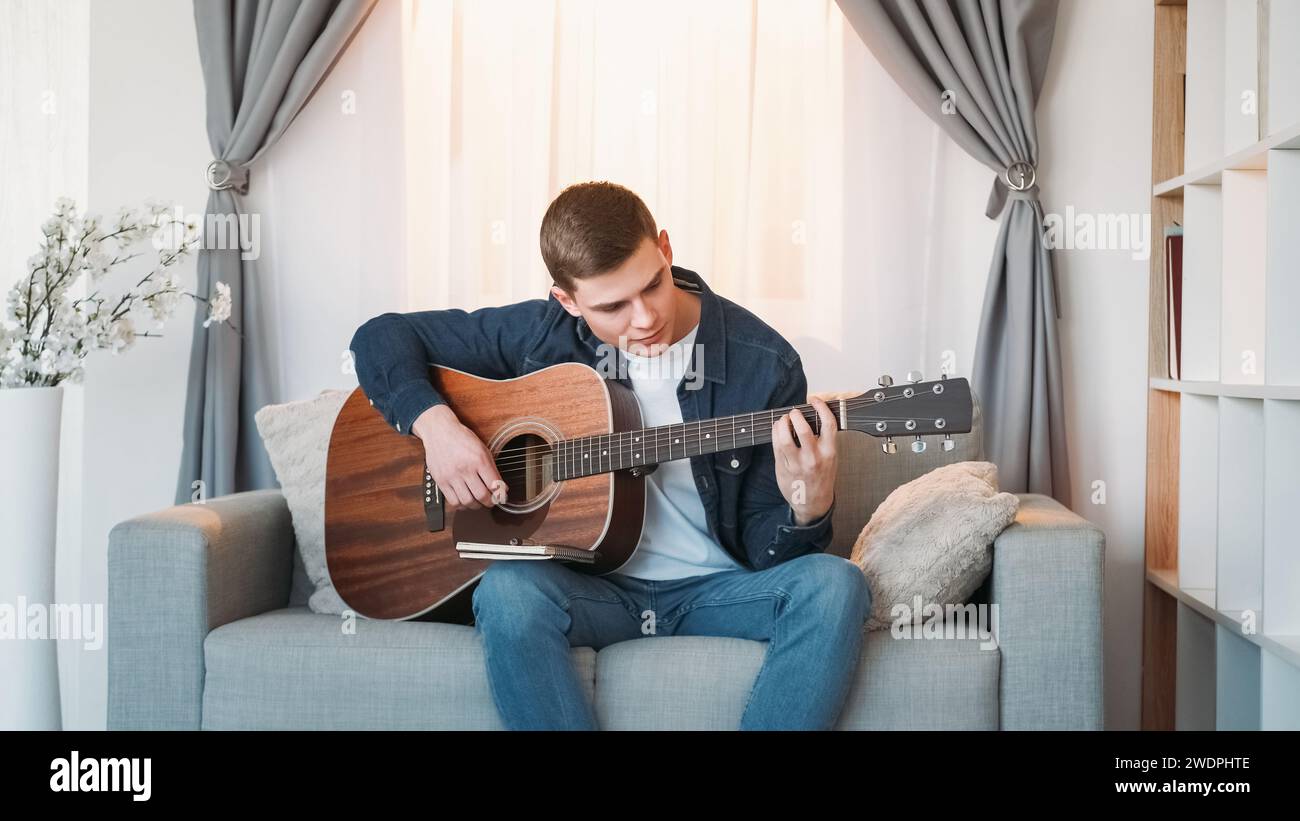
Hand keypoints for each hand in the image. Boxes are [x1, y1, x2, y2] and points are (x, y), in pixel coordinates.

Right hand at [411, 404, 507, 510]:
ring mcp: (452, 476)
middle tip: (491, 501)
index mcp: (479, 459)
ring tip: (478, 502)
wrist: (440, 432)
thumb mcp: (482, 449)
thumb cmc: (462, 439)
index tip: (501, 496)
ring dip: (476, 505)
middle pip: (481, 496)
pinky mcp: (441, 481)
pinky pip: (453, 501)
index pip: (494, 484)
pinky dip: (461, 505)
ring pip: (467, 501)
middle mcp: (465, 468)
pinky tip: (465, 500)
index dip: (500, 494)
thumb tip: (502, 487)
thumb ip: (492, 468)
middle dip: (490, 502)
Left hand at [770, 397, 836, 525]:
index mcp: (829, 452)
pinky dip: (775, 433)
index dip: (821, 407)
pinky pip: (776, 446)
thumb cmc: (822, 477)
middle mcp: (813, 458)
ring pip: (785, 438)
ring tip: (783, 420)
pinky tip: (777, 429)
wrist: (813, 503)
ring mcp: (797, 464)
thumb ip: (824, 439)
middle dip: (796, 416)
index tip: (815, 400)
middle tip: (794, 412)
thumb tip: (812, 416)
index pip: (828, 424)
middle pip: (804, 430)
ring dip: (782, 424)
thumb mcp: (830, 458)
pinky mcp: (783, 467)